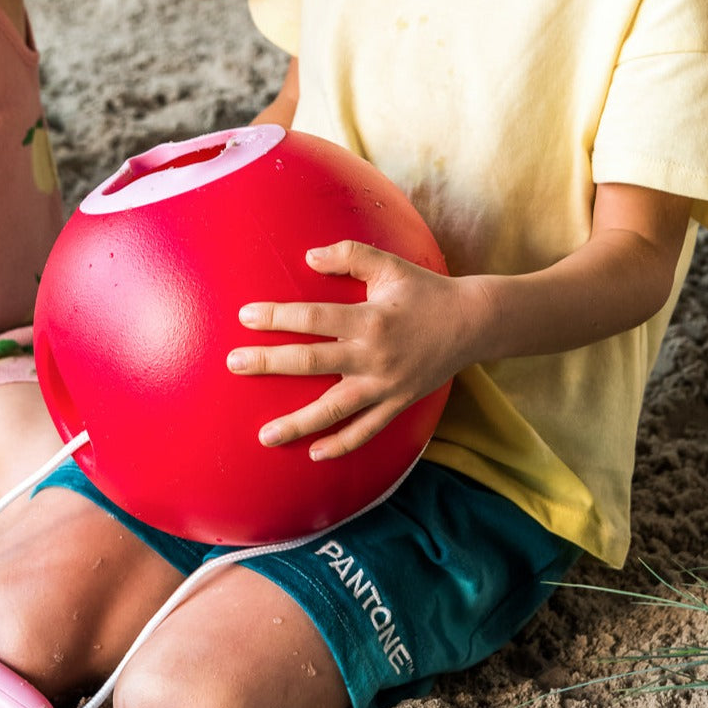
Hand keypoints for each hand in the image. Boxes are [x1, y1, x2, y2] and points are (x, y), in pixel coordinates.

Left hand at [226, 240, 470, 460]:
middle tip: (234, 364)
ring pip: (334, 411)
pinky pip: (366, 431)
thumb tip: (309, 257)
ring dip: (297, 424)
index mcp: (370, 320)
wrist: (473, 323)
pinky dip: (341, 445)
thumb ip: (349, 255)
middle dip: (269, 364)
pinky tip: (314, 452)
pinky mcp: (397, 404)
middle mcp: (374, 357)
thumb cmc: (425, 290)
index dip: (277, 317)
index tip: (246, 317)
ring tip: (264, 436)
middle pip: (312, 363)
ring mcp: (386, 386)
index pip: (313, 320)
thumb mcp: (390, 265)